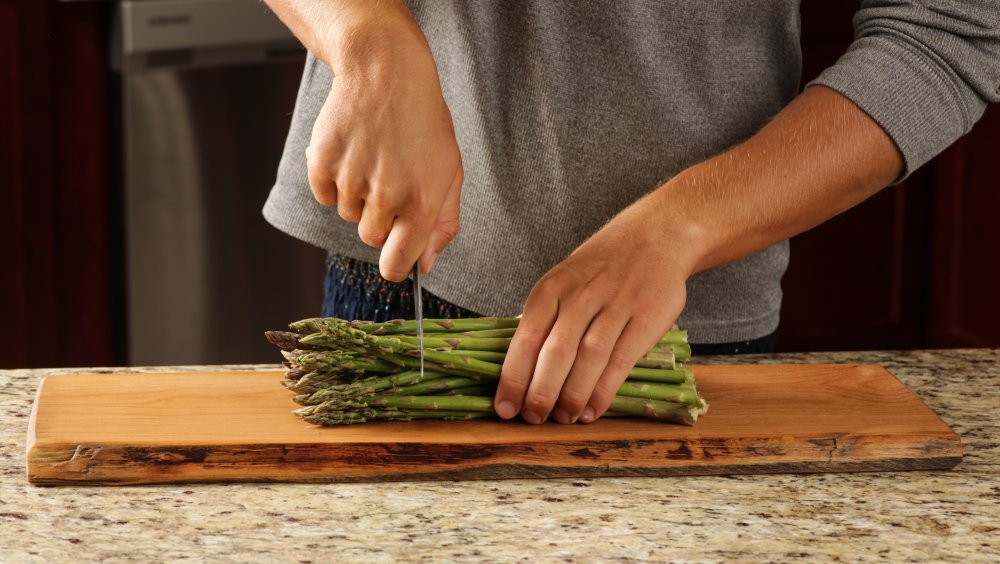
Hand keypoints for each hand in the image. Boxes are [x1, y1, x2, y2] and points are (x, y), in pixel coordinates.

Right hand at [304, 9, 461, 279]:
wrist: (386, 72)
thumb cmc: (423, 122)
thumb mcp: (450, 171)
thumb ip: (442, 224)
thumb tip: (424, 266)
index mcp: (422, 202)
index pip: (397, 264)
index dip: (395, 264)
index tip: (395, 258)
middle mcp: (386, 195)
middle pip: (370, 238)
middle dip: (380, 219)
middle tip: (390, 181)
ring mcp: (352, 179)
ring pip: (348, 214)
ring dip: (358, 195)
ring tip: (374, 157)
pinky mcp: (322, 163)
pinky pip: (324, 194)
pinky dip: (334, 180)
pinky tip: (353, 151)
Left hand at [495, 190, 698, 423]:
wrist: (653, 238)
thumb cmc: (599, 269)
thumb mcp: (561, 282)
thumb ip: (542, 319)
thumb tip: (516, 366)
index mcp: (551, 289)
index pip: (526, 339)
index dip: (513, 378)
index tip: (504, 408)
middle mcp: (580, 296)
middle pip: (555, 352)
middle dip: (540, 392)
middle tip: (533, 419)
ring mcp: (615, 306)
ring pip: (588, 358)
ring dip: (572, 395)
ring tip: (562, 419)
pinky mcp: (646, 317)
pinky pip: (620, 360)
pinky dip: (604, 390)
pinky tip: (591, 410)